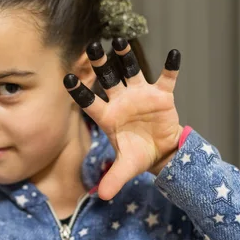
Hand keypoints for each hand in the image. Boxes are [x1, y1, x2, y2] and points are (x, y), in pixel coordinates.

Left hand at [63, 38, 182, 200]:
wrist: (162, 153)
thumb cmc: (138, 156)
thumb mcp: (126, 168)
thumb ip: (114, 179)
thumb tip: (103, 197)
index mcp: (107, 116)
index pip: (89, 101)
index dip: (78, 90)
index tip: (66, 77)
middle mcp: (121, 101)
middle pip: (108, 78)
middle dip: (100, 63)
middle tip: (92, 45)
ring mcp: (141, 95)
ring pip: (132, 71)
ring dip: (127, 56)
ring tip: (120, 41)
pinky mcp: (162, 95)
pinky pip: (167, 78)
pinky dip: (171, 67)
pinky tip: (173, 54)